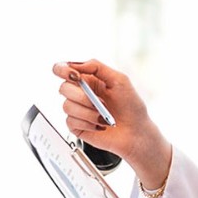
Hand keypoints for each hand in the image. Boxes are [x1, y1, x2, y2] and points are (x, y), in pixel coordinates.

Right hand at [51, 59, 171, 190]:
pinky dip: (88, 123)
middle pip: (63, 88)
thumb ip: (97, 67)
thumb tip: (76, 65)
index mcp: (89, 80)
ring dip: (88, 112)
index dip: (62, 70)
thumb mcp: (119, 80)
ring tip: (103, 116)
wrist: (135, 132)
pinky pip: (71, 121)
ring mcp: (77, 110)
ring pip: (67, 106)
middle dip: (82, 96)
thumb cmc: (131, 106)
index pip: (64, 69)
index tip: (73, 75)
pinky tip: (99, 125)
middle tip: (99, 102)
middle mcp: (81, 93)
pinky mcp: (76, 126)